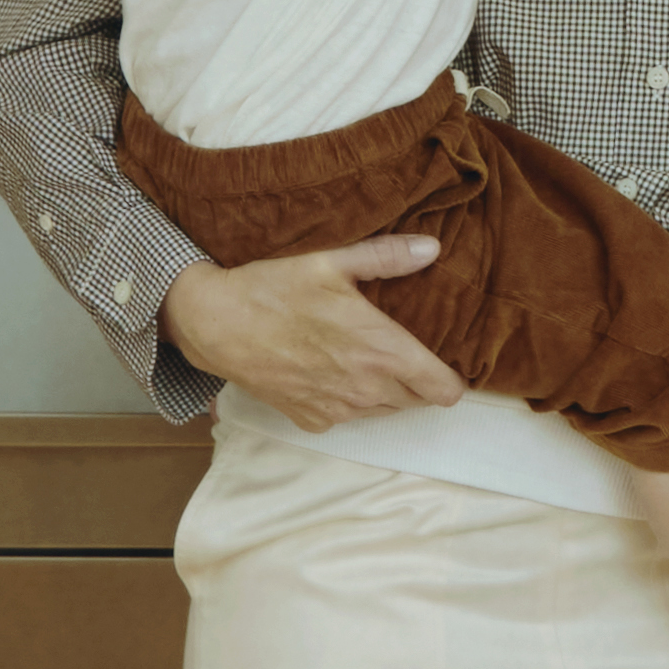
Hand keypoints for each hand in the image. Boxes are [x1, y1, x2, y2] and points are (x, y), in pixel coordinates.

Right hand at [167, 237, 460, 429]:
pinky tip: (329, 371)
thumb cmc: (275, 289)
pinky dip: (348, 400)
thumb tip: (432, 248)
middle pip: (418, 400)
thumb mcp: (331, 261)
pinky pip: (348, 417)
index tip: (446, 362)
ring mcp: (338, 410)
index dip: (451, 378)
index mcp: (381, 351)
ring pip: (385, 410)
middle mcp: (366, 389)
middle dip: (417, 379)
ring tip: (364, 357)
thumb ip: (387, 257)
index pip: (443, 389)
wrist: (216, 324)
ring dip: (385, 391)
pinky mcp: (312, 421)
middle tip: (399, 349)